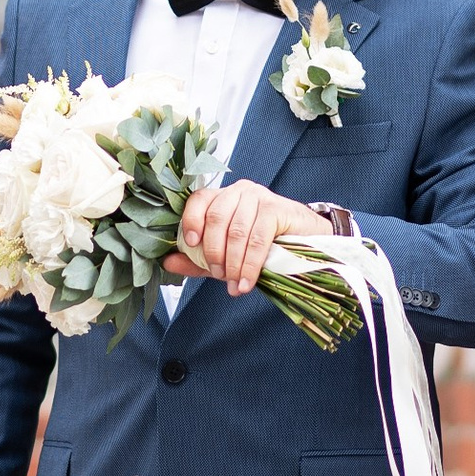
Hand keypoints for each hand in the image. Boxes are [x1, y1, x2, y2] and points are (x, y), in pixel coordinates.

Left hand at [164, 181, 331, 297]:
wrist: (307, 240)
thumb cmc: (263, 246)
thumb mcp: (225, 255)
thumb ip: (196, 259)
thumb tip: (167, 262)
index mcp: (222, 197)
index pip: (199, 200)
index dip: (191, 221)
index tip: (190, 246)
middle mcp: (238, 191)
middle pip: (216, 218)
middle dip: (214, 253)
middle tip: (220, 276)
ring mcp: (258, 197)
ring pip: (236, 231)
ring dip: (233, 263)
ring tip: (235, 284)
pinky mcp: (276, 208)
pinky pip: (257, 238)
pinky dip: (250, 264)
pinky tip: (247, 281)